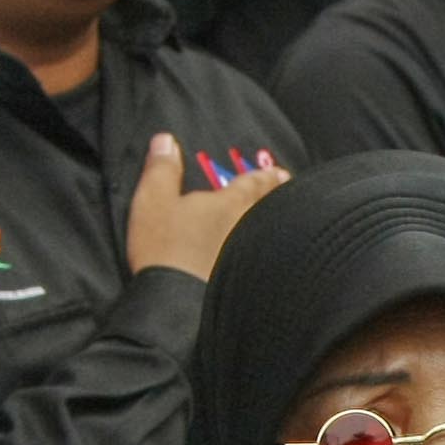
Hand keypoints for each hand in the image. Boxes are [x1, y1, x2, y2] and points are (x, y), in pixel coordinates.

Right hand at [126, 131, 289, 280]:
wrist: (182, 304)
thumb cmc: (166, 248)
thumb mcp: (154, 202)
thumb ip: (162, 169)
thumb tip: (166, 140)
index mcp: (230, 204)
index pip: (251, 184)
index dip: (263, 176)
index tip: (279, 172)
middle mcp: (250, 228)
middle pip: (270, 208)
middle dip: (278, 196)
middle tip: (290, 189)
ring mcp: (255, 258)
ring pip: (273, 234)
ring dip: (279, 223)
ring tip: (285, 219)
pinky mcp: (252, 284)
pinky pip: (270, 260)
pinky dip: (276, 253)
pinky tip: (276, 259)